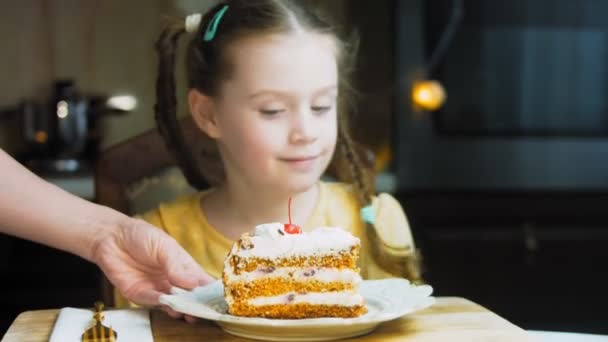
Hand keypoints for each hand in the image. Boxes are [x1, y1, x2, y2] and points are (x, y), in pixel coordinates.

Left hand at [91, 217, 213, 320]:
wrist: (111, 238)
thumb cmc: (141, 236)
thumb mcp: (164, 245)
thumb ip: (177, 265)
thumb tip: (193, 283)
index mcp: (184, 267)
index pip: (202, 282)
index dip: (211, 292)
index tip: (219, 299)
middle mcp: (173, 281)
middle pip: (190, 298)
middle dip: (197, 306)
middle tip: (203, 311)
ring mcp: (158, 289)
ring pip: (174, 305)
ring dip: (181, 309)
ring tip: (187, 312)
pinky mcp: (140, 295)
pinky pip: (153, 303)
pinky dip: (161, 305)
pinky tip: (168, 304)